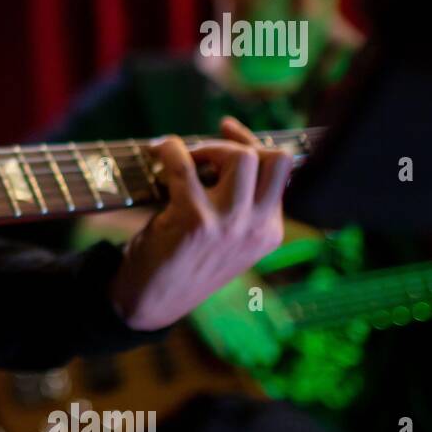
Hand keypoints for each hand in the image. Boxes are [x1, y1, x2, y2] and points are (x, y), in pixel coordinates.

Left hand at [108, 117, 293, 330]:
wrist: (149, 302)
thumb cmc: (181, 262)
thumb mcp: (225, 238)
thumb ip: (237, 203)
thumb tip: (229, 144)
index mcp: (269, 232)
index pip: (282, 170)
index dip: (253, 141)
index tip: (226, 128)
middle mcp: (257, 228)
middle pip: (270, 158)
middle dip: (232, 144)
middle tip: (198, 153)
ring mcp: (229, 225)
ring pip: (240, 157)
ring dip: (205, 147)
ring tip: (180, 157)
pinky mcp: (195, 222)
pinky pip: (185, 166)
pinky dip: (169, 149)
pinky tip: (156, 151)